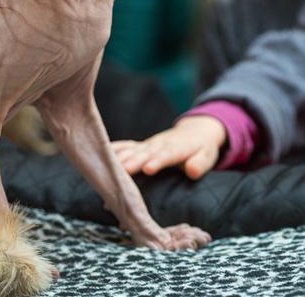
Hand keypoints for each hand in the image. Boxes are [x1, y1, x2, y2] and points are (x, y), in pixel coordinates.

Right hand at [111, 115, 226, 179]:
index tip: (148, 168)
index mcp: (176, 148)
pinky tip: (97, 154)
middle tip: (120, 171)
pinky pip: (124, 147)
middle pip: (143, 153)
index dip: (157, 161)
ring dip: (117, 158)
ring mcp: (147, 144)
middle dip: (132, 161)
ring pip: (130, 150)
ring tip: (103, 168)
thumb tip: (192, 171)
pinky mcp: (139, 146)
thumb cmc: (201, 148)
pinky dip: (111, 150)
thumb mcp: (207, 155)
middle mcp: (158, 144)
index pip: (166, 155)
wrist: (194, 131)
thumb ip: (200, 163)